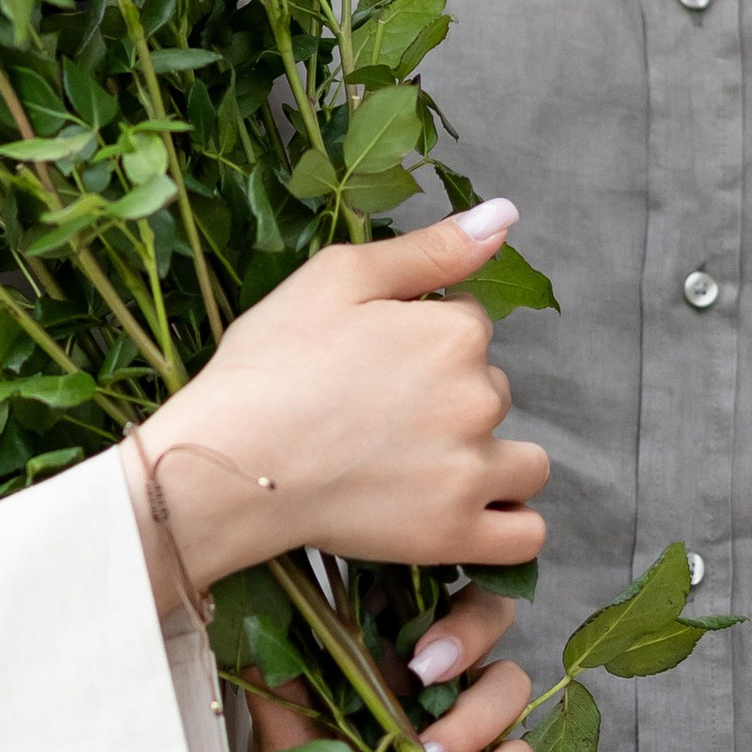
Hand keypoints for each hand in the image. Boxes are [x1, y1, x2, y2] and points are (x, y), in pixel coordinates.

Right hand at [126, 203, 549, 601]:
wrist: (227, 461)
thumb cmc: (270, 364)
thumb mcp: (337, 277)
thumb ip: (431, 249)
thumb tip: (504, 216)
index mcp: (455, 332)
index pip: (469, 325)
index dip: (421, 336)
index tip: (374, 359)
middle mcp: (479, 399)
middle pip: (493, 391)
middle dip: (451, 398)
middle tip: (379, 416)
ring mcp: (471, 473)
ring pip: (523, 464)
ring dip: (491, 460)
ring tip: (423, 467)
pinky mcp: (454, 534)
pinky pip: (524, 536)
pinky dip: (508, 525)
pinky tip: (468, 512)